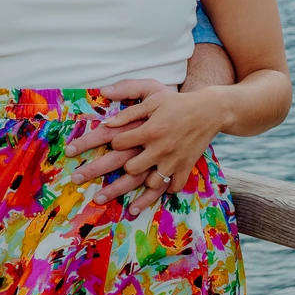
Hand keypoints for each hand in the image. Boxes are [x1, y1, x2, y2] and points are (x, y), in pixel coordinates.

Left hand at [67, 79, 227, 215]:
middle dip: (106, 172)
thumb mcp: (152, 95)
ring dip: (132, 188)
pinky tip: (144, 199)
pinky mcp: (185, 168)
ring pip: (149, 183)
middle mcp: (160, 148)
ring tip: (109, 195)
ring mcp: (174, 161)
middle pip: (129, 168)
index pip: (118, 142)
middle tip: (84, 177)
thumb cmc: (177, 102)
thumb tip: (104, 107)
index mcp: (150, 129)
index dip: (101, 143)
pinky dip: (160, 193)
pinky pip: (171, 188)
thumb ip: (128, 104)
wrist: (211, 110)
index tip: (89, 146)